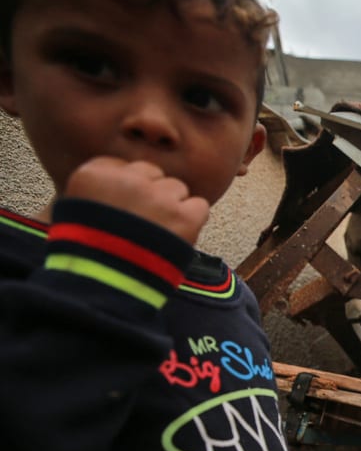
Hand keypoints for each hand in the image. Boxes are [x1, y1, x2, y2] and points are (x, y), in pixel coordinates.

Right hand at [63, 157, 208, 244]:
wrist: (104, 284)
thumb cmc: (86, 255)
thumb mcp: (71, 214)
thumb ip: (94, 194)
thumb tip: (115, 188)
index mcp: (93, 175)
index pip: (122, 166)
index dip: (127, 188)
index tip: (125, 206)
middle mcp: (128, 179)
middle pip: (152, 174)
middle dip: (151, 195)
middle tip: (144, 222)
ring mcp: (158, 196)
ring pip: (177, 188)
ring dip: (172, 208)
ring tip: (158, 234)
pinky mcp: (184, 216)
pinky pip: (199, 206)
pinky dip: (192, 221)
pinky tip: (177, 236)